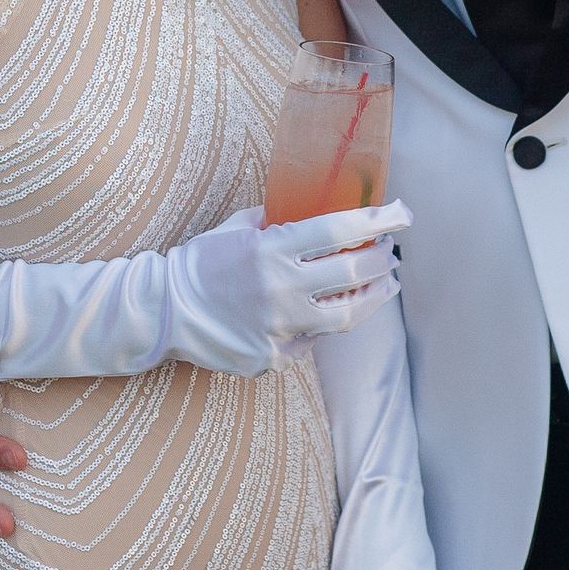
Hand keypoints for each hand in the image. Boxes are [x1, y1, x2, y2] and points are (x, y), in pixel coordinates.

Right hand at [165, 202, 408, 374]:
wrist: (165, 312)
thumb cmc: (202, 263)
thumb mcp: (238, 229)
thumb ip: (278, 221)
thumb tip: (316, 214)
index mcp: (271, 248)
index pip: (339, 229)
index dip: (378, 220)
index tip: (403, 213)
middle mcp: (280, 288)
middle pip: (353, 271)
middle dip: (382, 259)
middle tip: (391, 253)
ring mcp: (279, 326)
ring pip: (347, 315)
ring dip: (373, 297)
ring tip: (385, 285)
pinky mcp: (274, 356)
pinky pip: (312, 340)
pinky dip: (323, 324)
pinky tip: (329, 312)